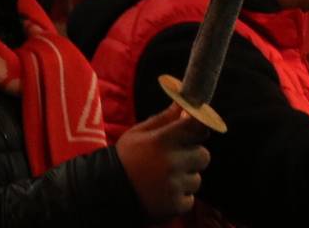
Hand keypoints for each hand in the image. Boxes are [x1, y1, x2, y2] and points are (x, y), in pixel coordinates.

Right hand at [115, 104, 211, 219]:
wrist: (105, 192)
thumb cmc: (125, 158)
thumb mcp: (139, 133)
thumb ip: (164, 118)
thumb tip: (183, 103)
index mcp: (163, 140)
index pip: (199, 127)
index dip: (199, 129)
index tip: (194, 132)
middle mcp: (171, 162)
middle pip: (203, 155)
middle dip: (192, 156)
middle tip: (173, 160)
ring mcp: (174, 185)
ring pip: (196, 179)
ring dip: (185, 179)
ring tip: (163, 179)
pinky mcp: (174, 204)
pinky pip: (190, 199)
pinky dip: (179, 197)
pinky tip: (162, 193)